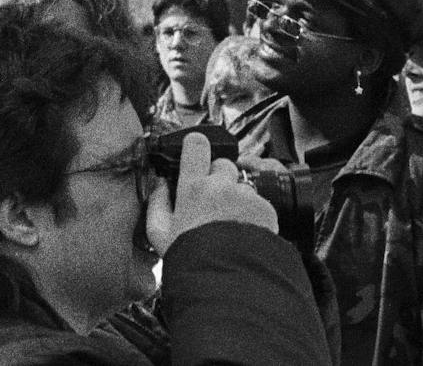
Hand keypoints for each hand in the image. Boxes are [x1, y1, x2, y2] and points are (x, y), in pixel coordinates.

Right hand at [146, 130, 276, 253]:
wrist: (228, 277)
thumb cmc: (192, 256)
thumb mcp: (159, 233)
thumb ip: (156, 202)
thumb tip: (159, 185)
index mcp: (192, 187)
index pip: (196, 145)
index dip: (197, 145)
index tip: (196, 150)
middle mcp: (220, 186)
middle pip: (224, 164)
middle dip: (220, 176)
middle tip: (215, 200)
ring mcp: (245, 196)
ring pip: (243, 185)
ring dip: (238, 198)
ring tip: (232, 223)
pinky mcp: (266, 209)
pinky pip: (261, 203)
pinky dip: (255, 214)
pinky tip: (246, 231)